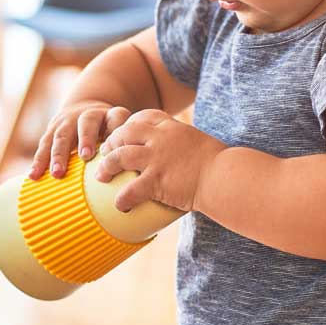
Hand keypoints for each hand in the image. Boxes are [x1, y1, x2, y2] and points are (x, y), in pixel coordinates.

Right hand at [29, 102, 131, 180]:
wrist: (85, 108)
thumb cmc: (109, 133)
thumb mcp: (120, 132)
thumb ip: (126, 149)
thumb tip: (137, 181)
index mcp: (110, 115)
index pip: (117, 116)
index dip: (116, 128)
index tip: (115, 144)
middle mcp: (88, 115)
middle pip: (87, 123)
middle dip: (85, 139)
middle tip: (85, 156)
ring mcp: (68, 120)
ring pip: (62, 135)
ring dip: (59, 154)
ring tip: (58, 173)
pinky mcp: (52, 129)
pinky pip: (44, 144)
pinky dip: (38, 160)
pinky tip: (34, 176)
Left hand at [94, 109, 225, 213]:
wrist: (225, 177)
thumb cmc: (219, 164)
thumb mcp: (200, 142)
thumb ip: (185, 144)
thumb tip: (183, 154)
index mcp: (171, 127)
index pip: (142, 117)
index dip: (128, 125)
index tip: (123, 135)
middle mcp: (160, 138)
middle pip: (124, 133)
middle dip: (111, 144)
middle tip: (105, 155)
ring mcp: (156, 159)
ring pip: (119, 157)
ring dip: (107, 167)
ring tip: (101, 177)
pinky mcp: (156, 180)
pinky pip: (131, 190)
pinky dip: (122, 199)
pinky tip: (120, 206)